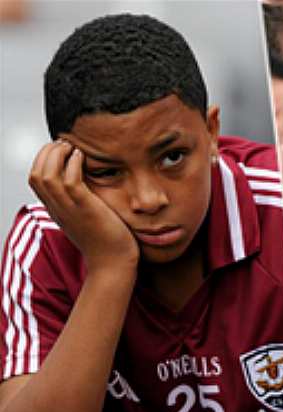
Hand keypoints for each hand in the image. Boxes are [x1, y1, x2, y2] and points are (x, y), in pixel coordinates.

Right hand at [28, 140, 137, 270]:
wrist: (114, 264)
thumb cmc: (106, 241)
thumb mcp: (86, 218)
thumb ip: (81, 202)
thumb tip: (87, 184)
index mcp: (57, 210)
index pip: (36, 180)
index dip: (44, 160)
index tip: (60, 150)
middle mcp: (58, 209)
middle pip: (36, 175)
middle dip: (46, 153)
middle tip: (64, 144)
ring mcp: (70, 209)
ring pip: (47, 175)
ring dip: (57, 155)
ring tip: (72, 147)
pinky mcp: (86, 209)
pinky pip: (69, 181)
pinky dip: (72, 164)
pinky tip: (83, 157)